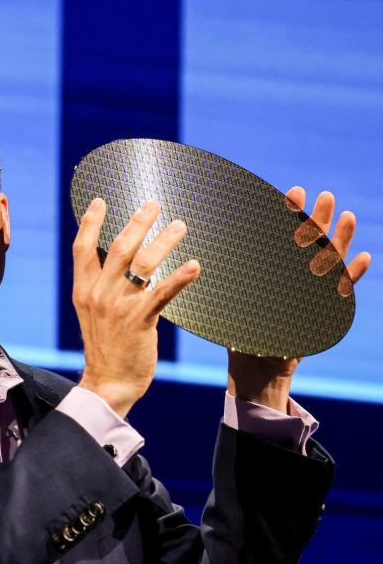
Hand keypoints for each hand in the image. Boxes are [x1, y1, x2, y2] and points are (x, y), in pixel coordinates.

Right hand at [72, 199, 200, 417]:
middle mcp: (98, 294)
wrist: (108, 382)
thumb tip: (118, 265)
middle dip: (137, 222)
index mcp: (83, 291)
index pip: (82, 249)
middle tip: (154, 203)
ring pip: (143, 264)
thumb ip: (101, 288)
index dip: (91, 222)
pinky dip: (180, 277)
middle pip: (118, 248)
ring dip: (163, 241)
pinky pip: (162, 292)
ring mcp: (118, 306)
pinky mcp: (139, 320)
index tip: (99, 201)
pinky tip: (195, 265)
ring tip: (180, 225)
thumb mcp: (93, 314)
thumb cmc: (106, 348)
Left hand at [227, 187, 371, 410]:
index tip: (291, 194)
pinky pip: (342, 292)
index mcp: (270, 272)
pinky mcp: (323, 311)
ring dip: (338, 239)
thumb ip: (231, 280)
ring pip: (329, 261)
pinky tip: (363, 259)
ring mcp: (311, 292)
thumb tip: (200, 254)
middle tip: (321, 195)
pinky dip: (353, 276)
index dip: (287, 215)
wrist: (254, 369)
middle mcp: (293, 277)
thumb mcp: (233, 303)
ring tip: (345, 216)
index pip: (280, 237)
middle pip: (308, 243)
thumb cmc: (238, 335)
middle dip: (315, 219)